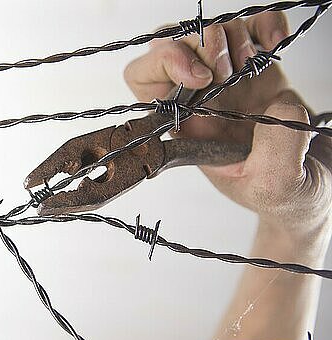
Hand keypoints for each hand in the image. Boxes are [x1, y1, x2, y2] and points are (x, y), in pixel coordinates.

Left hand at [124, 12, 331, 237]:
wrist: (315, 186)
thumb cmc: (285, 195)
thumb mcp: (275, 186)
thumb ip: (276, 150)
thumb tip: (278, 106)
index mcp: (186, 128)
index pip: (144, 81)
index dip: (163, 65)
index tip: (200, 76)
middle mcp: (199, 100)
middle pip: (172, 45)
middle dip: (199, 44)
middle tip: (229, 68)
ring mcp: (228, 81)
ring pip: (210, 32)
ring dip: (233, 36)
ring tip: (255, 65)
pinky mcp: (258, 67)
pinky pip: (251, 27)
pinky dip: (264, 25)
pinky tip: (276, 45)